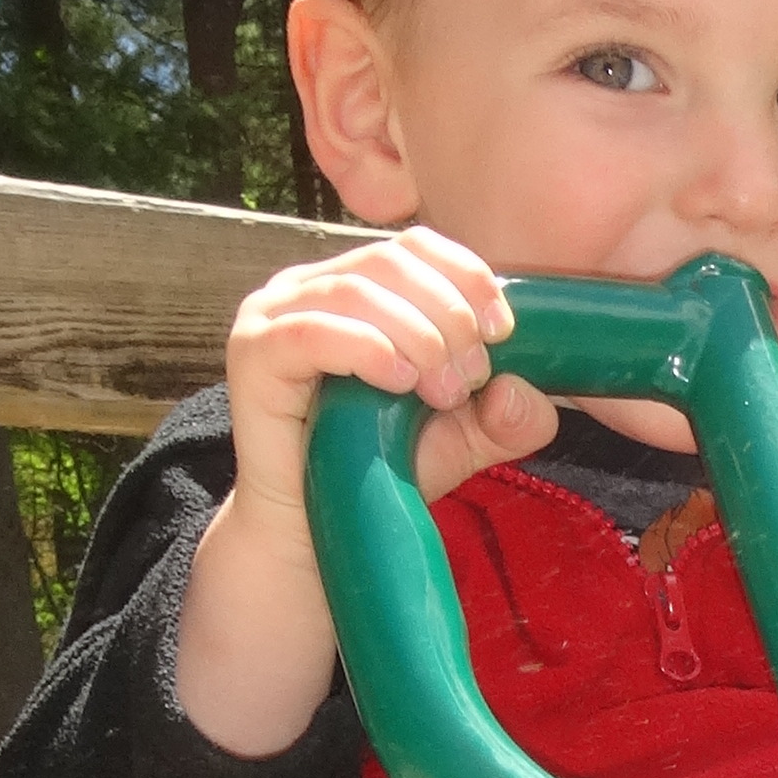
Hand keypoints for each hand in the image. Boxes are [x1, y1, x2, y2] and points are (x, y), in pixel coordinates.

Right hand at [183, 226, 554, 759]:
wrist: (317, 532)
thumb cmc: (381, 470)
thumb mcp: (461, 438)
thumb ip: (504, 415)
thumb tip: (524, 393)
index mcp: (359, 286)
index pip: (416, 245)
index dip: (467, 275)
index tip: (502, 330)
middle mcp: (310, 287)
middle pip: (390, 261)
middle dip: (447, 315)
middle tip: (470, 376)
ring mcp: (274, 314)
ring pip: (357, 291)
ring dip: (416, 336)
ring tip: (442, 392)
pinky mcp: (253, 353)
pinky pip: (312, 331)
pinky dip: (367, 349)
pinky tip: (399, 382)